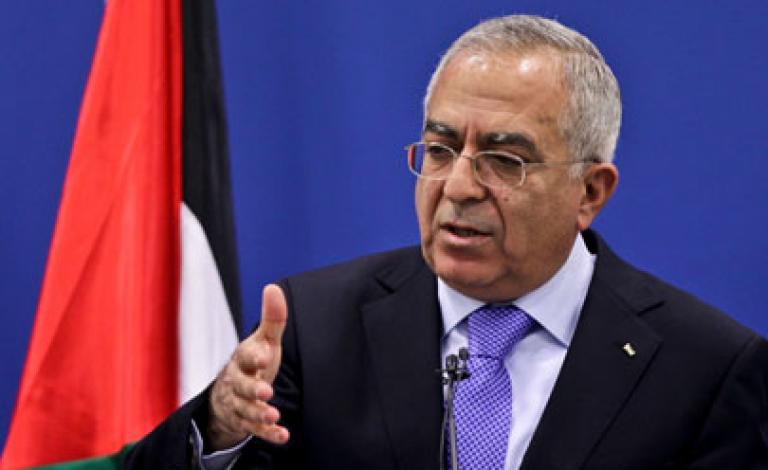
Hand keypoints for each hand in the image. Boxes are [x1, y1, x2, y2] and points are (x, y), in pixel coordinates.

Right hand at [207, 284, 289, 449]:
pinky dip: (268, 433)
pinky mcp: (246, 422)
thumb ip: (272, 319)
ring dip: (259, 413)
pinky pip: (255, 430)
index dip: (254, 357)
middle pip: (241, 386)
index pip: (245, 357)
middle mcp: (237, 382)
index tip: (265, 356)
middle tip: (267, 392)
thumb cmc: (253, 362)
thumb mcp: (263, 341)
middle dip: (253, 389)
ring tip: (273, 415)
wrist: (230, 393)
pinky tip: (283, 435)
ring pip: (245, 410)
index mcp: (242, 360)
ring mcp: (240, 403)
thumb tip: (273, 287)